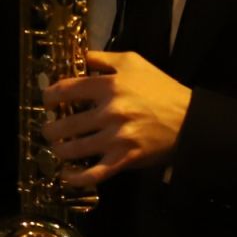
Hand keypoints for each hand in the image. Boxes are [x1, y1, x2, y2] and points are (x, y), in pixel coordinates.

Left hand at [39, 50, 192, 187]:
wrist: (189, 119)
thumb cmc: (161, 89)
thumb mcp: (134, 62)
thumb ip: (103, 58)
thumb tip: (78, 58)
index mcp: (109, 86)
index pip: (66, 90)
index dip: (49, 97)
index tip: (47, 102)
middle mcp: (110, 112)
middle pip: (65, 124)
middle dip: (50, 130)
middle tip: (49, 130)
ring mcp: (116, 138)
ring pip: (74, 150)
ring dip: (59, 151)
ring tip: (57, 149)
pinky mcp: (125, 159)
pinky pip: (94, 174)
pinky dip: (76, 178)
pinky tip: (66, 176)